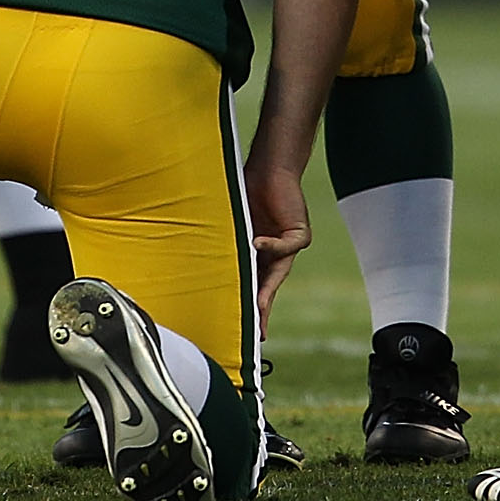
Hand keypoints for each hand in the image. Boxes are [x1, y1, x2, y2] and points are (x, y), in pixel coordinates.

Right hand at [242, 158, 310, 322]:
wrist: (268, 169)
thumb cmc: (245, 193)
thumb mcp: (233, 226)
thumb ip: (226, 246)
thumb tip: (199, 266)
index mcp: (258, 255)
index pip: (254, 285)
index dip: (249, 306)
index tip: (245, 330)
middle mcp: (274, 254)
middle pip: (269, 287)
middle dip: (261, 309)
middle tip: (257, 332)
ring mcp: (289, 246)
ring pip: (278, 273)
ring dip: (267, 289)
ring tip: (257, 308)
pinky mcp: (300, 234)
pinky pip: (286, 246)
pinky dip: (271, 246)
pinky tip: (255, 243)